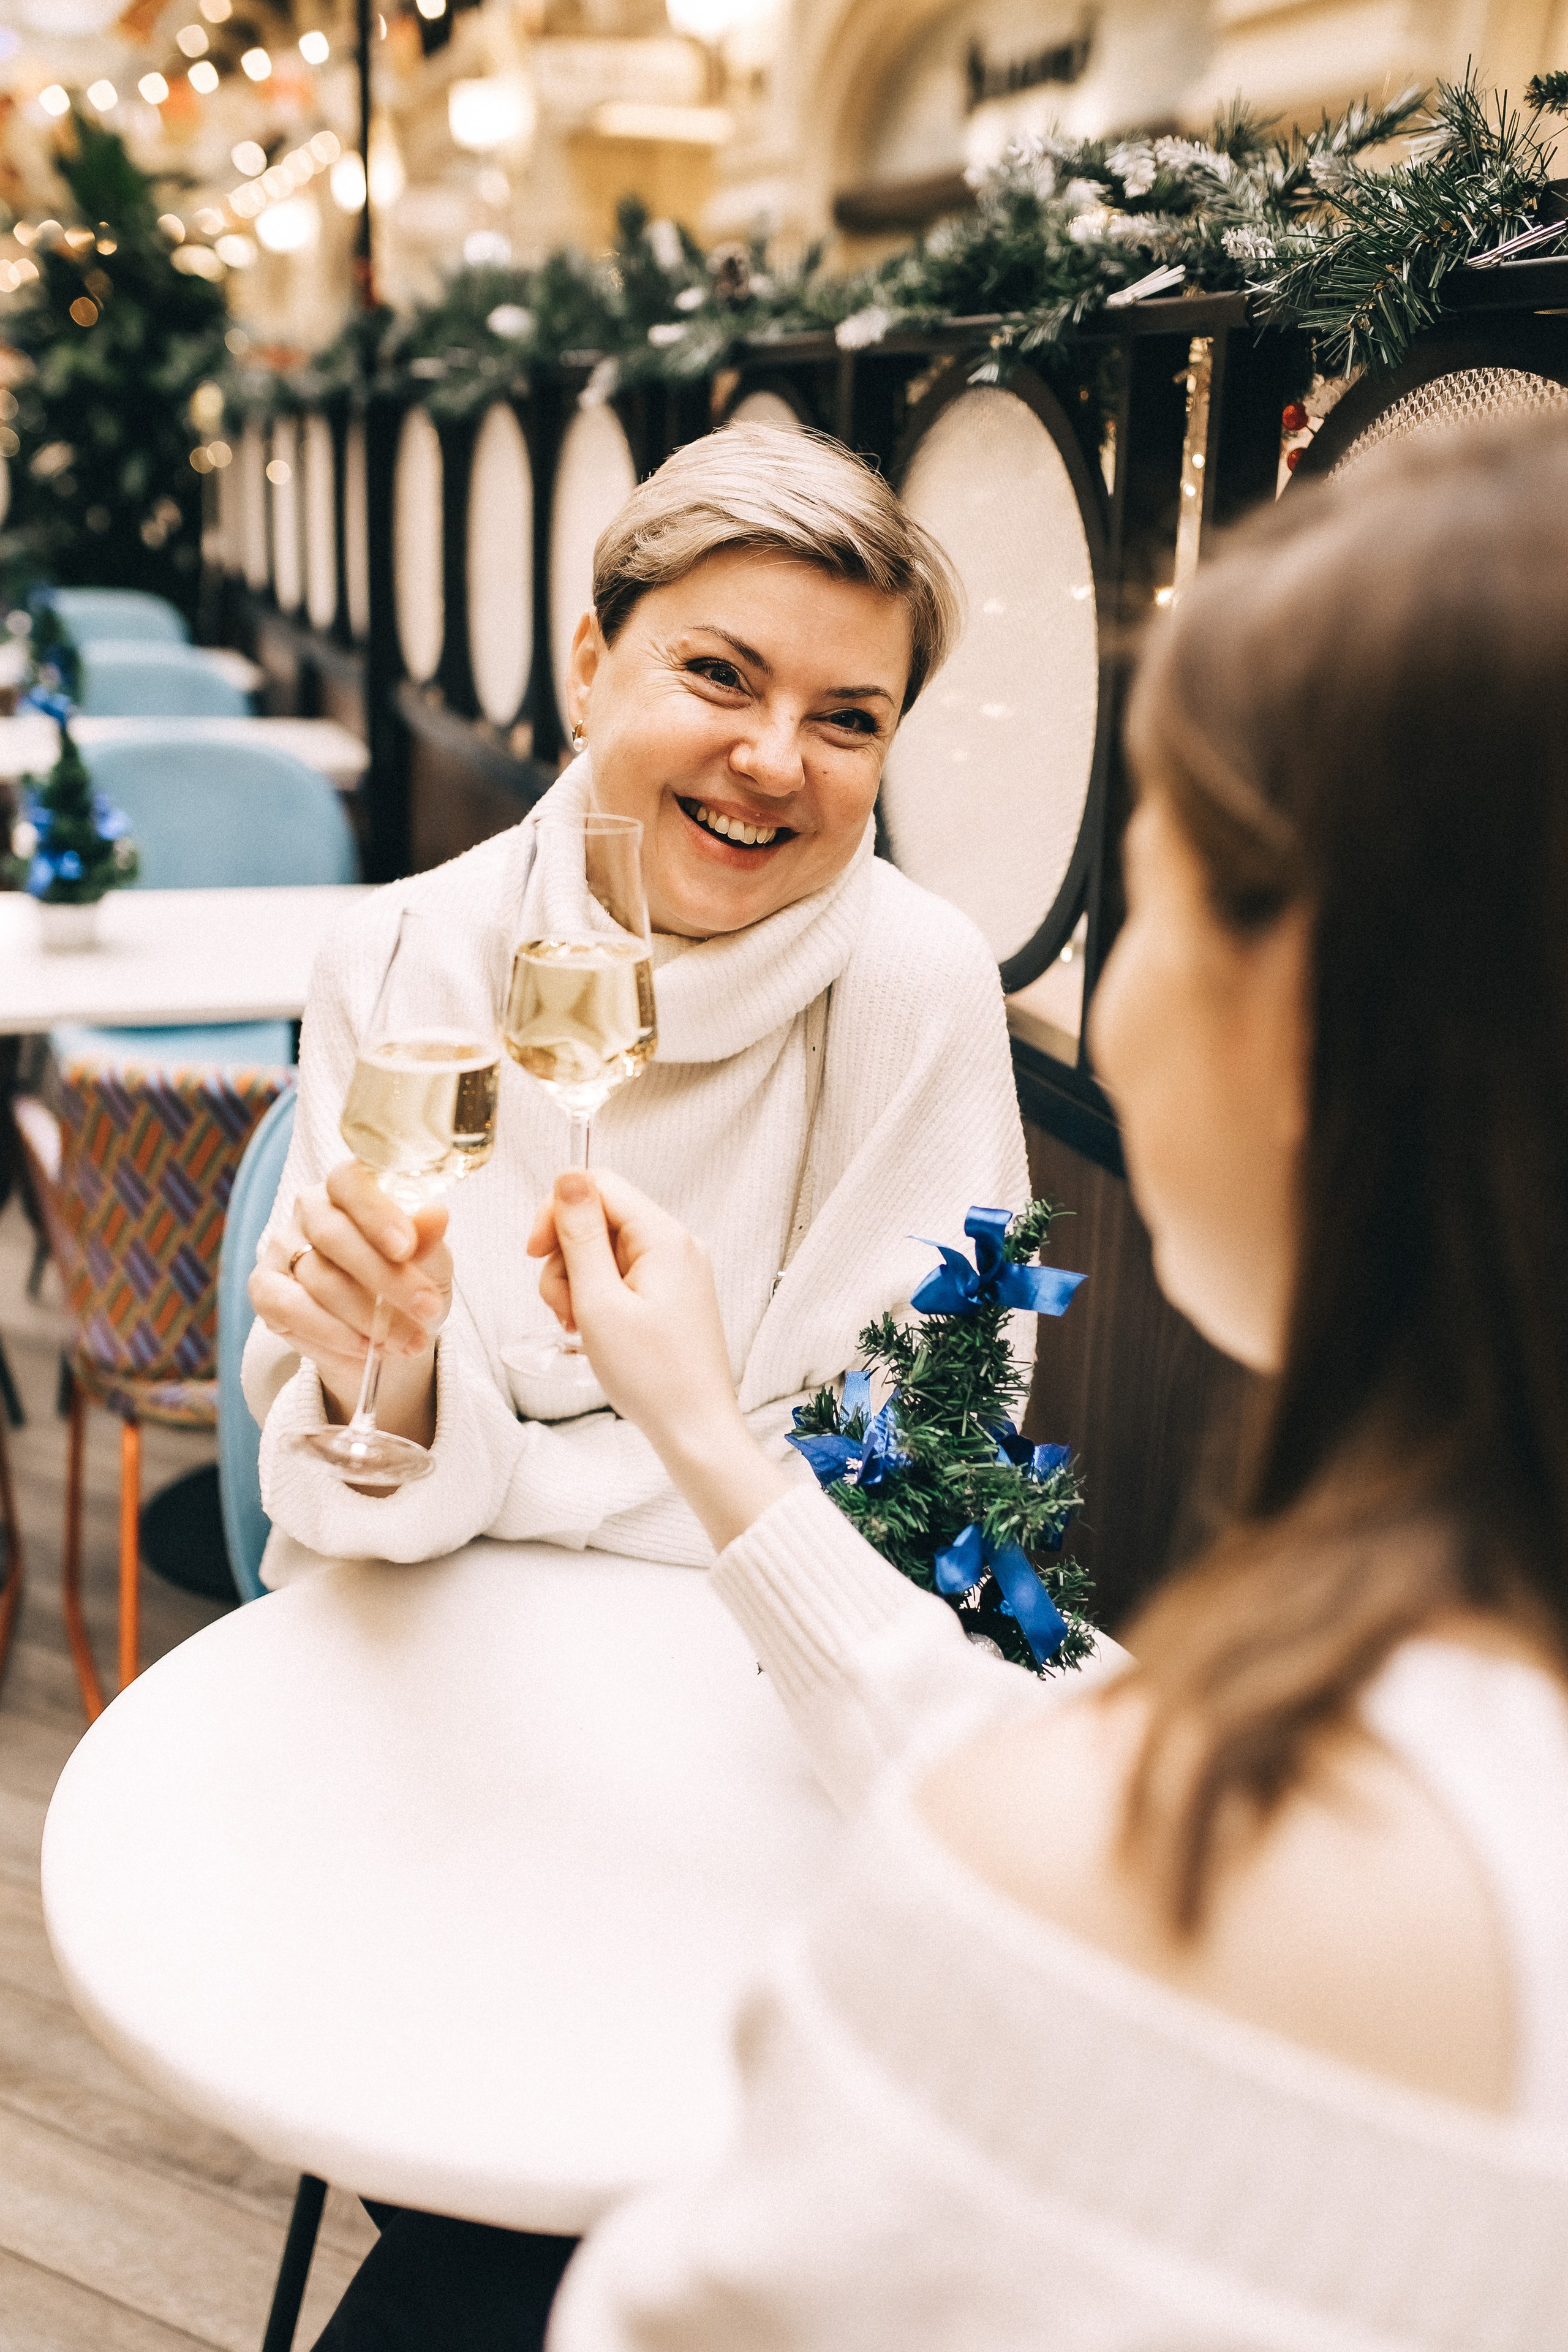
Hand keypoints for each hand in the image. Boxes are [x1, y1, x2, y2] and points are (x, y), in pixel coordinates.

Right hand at [250, 1160, 450, 1438]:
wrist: (386, 1331)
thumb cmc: (410, 1281)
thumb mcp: (431, 1262)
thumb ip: (428, 1240)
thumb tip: (436, 1215)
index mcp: (350, 1187)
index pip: (350, 1182)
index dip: (376, 1214)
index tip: (406, 1249)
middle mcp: (309, 1209)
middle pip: (334, 1236)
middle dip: (385, 1279)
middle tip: (426, 1309)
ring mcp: (282, 1247)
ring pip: (319, 1279)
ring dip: (369, 1317)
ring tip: (408, 1341)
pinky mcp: (264, 1289)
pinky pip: (292, 1309)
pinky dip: (333, 1333)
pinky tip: (367, 1347)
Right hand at [527, 1171, 790, 1549]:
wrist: (695, 1430)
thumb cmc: (653, 1377)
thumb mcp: (599, 1302)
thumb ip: (580, 1235)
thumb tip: (568, 1176)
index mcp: (664, 1237)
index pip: (599, 1185)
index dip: (556, 1211)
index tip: (534, 1252)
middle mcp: (676, 1246)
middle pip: (598, 1219)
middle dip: (565, 1259)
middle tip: (563, 1307)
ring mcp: (676, 1271)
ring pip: (603, 1252)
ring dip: (576, 1285)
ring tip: (578, 1328)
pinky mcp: (671, 1295)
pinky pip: (621, 1278)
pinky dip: (597, 1300)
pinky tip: (592, 1333)